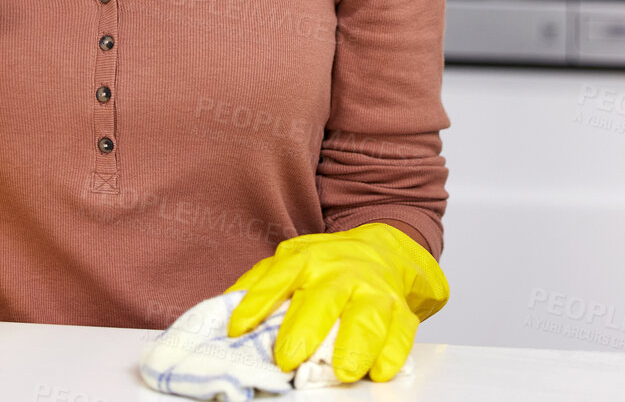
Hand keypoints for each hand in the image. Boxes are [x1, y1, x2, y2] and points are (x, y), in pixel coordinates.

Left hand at [224, 222, 448, 383]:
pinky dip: (393, 353)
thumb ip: (261, 285)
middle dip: (306, 330)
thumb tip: (222, 315)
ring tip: (343, 372)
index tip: (237, 328)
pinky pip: (401, 332)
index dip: (257, 301)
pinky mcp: (401, 312)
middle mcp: (342, 273)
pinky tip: (381, 370)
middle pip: (323, 299)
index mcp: (308, 260)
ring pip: (366, 316)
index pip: (279, 277)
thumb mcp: (292, 262)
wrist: (387, 252)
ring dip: (355, 344)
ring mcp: (374, 291)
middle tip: (288, 359)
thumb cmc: (331, 266)